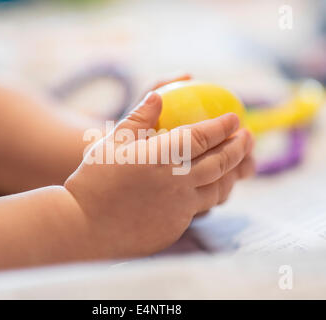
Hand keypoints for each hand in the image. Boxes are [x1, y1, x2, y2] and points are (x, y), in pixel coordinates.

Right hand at [65, 92, 253, 258]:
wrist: (85, 225)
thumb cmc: (93, 181)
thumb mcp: (111, 143)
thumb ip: (139, 118)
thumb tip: (158, 96)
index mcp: (160, 157)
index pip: (202, 137)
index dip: (223, 126)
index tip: (235, 118)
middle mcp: (176, 182)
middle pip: (220, 163)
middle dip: (240, 147)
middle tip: (248, 137)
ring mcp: (179, 208)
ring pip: (218, 188)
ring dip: (232, 173)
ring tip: (237, 163)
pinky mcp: (176, 226)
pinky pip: (202, 208)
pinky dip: (213, 194)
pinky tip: (211, 188)